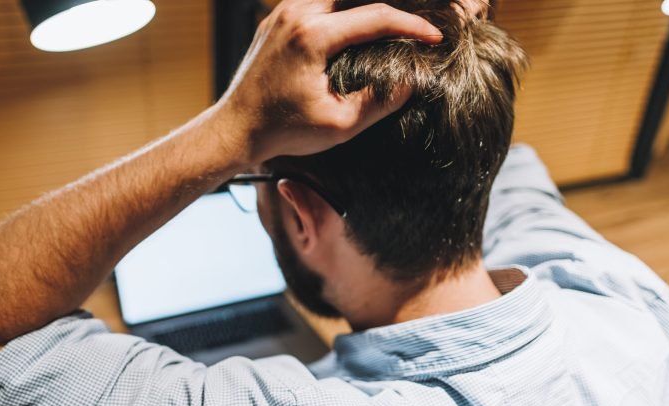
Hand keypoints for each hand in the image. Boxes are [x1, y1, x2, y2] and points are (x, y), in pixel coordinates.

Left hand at [216, 0, 441, 162]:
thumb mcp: (338, 126)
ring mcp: (283, 12)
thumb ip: (378, 103)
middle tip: (417, 18)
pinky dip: (341, 7)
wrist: (234, 129)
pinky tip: (358, 22)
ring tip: (390, 20)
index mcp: (312, 36)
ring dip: (363, 3)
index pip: (376, 17)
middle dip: (390, 5)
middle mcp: (296, 13)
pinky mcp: (276, 18)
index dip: (412, 25)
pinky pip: (317, 0)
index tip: (434, 39)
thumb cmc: (283, 131)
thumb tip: (410, 82)